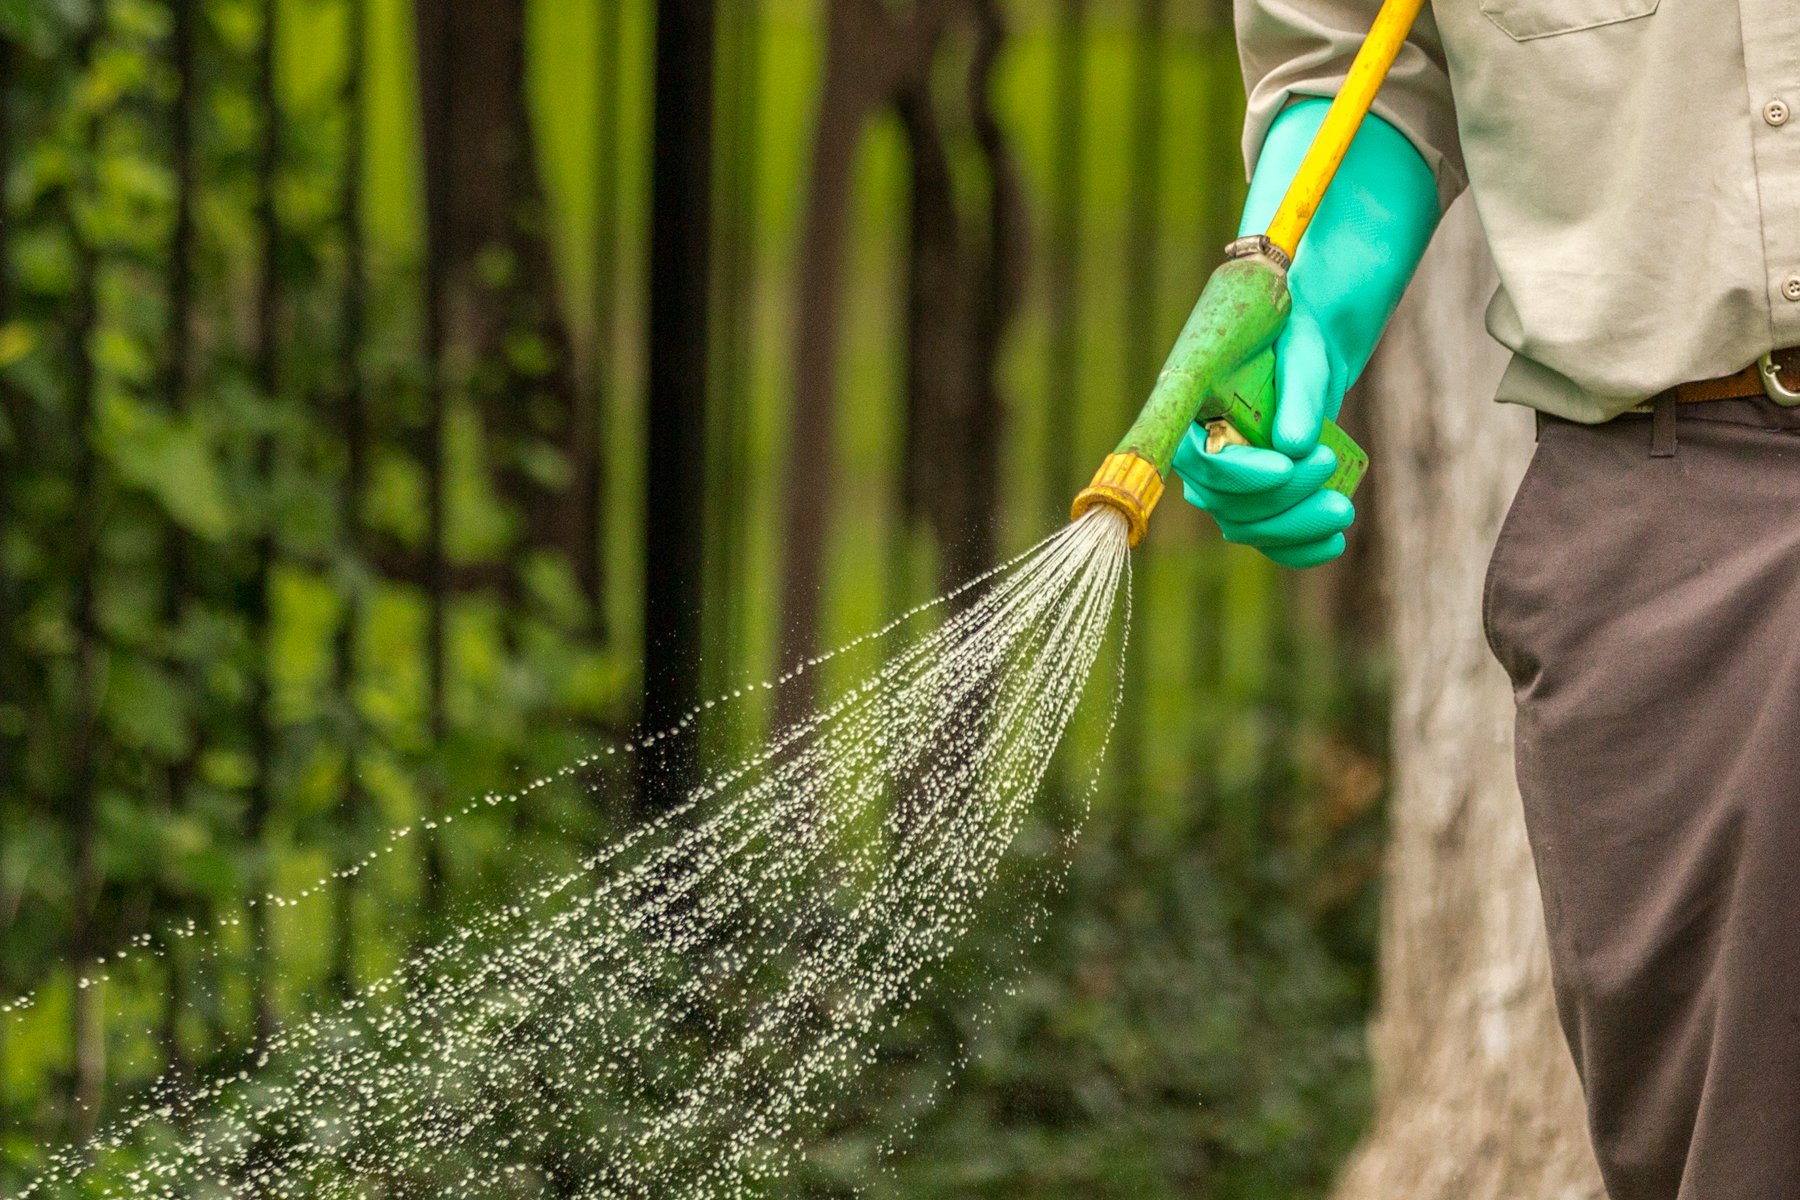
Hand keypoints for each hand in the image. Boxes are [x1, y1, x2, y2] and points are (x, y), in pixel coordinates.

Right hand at [1172, 315, 1353, 568]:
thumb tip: (1295, 445)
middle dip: (1281, 498)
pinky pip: (1268, 542)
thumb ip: (1297, 394)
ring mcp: (1223, 489)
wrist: (1305, 362)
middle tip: (1329, 464)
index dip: (1238, 473)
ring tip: (1344, 508)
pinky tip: (1333, 544)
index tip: (1287, 466)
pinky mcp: (1253, 507)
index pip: (1199, 460)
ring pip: (1247, 528)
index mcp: (1190, 416)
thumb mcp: (1301, 356)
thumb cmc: (1295, 346)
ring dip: (1295, 527)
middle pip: (1225, 503)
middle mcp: (1199, 460)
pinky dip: (1299, 551)